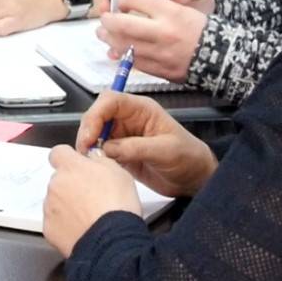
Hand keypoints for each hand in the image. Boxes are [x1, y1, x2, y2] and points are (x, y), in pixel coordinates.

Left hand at [42, 146, 141, 257]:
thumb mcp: (119, 173)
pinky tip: (83, 229)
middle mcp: (55, 184)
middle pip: (59, 180)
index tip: (78, 167)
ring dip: (68, 205)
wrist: (112, 242)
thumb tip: (93, 158)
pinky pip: (55, 222)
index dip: (69, 159)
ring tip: (90, 217)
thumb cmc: (117, 206)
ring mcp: (50, 207)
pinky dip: (65, 224)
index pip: (58, 153)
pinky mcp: (49, 228)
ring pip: (56, 201)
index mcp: (70, 167)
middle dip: (71, 186)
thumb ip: (101, 161)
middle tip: (92, 198)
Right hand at [74, 92, 216, 198]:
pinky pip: (100, 150)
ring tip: (91, 161)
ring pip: (95, 133)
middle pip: (97, 116)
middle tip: (86, 152)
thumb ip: (136, 148)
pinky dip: (94, 157)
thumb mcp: (166, 151)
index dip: (95, 115)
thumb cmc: (188, 157)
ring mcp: (122, 136)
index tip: (89, 137)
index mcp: (140, 109)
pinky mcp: (119, 152)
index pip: (110, 101)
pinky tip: (96, 167)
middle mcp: (128, 119)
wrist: (195, 179)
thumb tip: (107, 148)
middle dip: (88, 131)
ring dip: (89, 146)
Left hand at [96, 0, 205, 80]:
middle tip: (104, 18)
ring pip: (123, 45)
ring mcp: (160, 53)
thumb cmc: (201, 30)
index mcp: (172, 12)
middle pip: (122, 24)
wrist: (221, 58)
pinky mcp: (159, 70)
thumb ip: (157, 4)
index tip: (122, 1)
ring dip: (108, 38)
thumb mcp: (184, 8)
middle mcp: (164, 33)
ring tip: (103, 33)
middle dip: (107, 20)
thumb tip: (130, 3)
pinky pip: (132, 61)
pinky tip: (116, 49)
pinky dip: (120, 54)